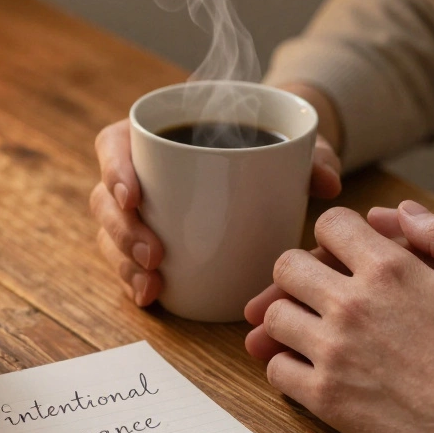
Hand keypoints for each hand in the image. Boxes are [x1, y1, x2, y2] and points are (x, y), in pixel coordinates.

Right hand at [91, 117, 341, 305]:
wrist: (269, 162)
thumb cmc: (270, 146)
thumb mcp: (292, 144)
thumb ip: (310, 155)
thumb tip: (327, 182)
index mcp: (153, 136)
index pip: (113, 146)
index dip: (115, 170)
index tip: (134, 196)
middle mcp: (136, 173)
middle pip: (105, 200)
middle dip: (123, 231)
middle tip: (155, 253)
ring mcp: (137, 212)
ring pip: (110, 236)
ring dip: (124, 261)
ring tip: (152, 282)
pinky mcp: (146, 243)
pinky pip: (127, 263)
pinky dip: (134, 281)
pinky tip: (149, 296)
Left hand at [245, 202, 433, 432]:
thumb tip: (403, 211)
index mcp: (391, 270)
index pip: (331, 225)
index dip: (335, 231)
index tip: (342, 249)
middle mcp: (352, 305)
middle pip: (289, 267)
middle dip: (299, 271)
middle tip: (315, 287)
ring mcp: (333, 352)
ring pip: (275, 318)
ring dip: (288, 317)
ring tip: (309, 327)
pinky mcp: (326, 398)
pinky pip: (278, 370)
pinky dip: (287, 365)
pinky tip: (309, 368)